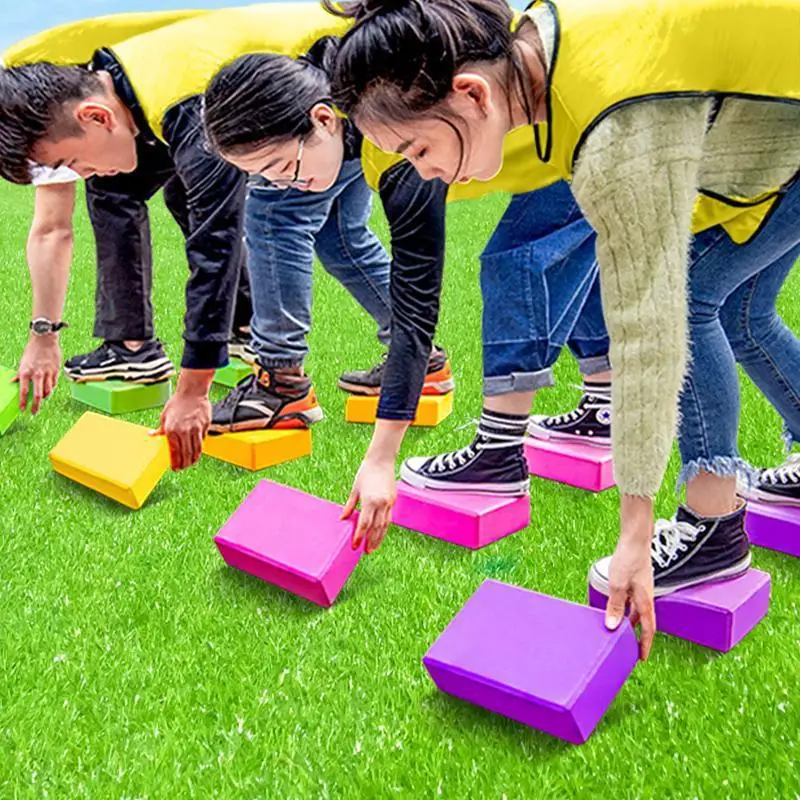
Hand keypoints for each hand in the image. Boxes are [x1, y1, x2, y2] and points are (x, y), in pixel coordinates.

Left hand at [15, 335, 61, 414]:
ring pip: (48, 392)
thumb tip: (14, 382)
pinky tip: (48, 388)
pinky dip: (50, 388)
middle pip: (38, 395)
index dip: (23, 402)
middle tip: (34, 412)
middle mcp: (37, 374)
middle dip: (36, 406)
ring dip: (45, 397)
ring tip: (42, 399)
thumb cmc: (32, 351)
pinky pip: (53, 385)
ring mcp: (47, 373)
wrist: (45, 340)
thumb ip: (20, 375)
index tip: (22, 409)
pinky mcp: (55, 372)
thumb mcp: (22, 363)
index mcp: (26, 372)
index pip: (24, 391)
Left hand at [152, 389, 210, 470]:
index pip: (174, 452)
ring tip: (191, 463)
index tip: (175, 468)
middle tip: (182, 468)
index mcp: (171, 430)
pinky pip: (202, 441)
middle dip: (184, 463)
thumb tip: (152, 435)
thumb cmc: (177, 402)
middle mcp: (183, 431)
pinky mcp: (204, 426)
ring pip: (196, 450)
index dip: (175, 462)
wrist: (192, 391)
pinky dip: (199, 449)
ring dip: (193, 459)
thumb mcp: (165, 416)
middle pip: (185, 453)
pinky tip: (197, 452)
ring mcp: (195, 429)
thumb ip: (160, 429)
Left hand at [342, 455, 396, 554]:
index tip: (355, 545)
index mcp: (370, 501)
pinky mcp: (393, 501)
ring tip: (373, 548)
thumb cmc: (366, 472)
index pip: (364, 524)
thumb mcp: (355, 489)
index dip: (360, 537)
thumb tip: (343, 518)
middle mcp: (381, 504)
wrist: (382, 460)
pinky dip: (384, 528)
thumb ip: (350, 506)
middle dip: (370, 541)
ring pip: (385, 526)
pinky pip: (389, 518)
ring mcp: (389, 503)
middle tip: (365, 552)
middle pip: (376, 528)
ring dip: (379, 538)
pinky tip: (380, 534)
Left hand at [605, 495, 655, 660]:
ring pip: (637, 611)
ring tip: (622, 632)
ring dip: (631, 622)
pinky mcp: (637, 582)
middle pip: (644, 622)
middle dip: (639, 636)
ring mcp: (642, 589)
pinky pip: (633, 601)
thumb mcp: (618, 585)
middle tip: (631, 648)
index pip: (648, 629)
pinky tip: (618, 609)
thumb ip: (615, 606)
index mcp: (645, 601)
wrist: (635, 540)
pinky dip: (627, 609)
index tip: (642, 658)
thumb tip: (612, 627)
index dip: (645, 644)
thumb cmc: (628, 560)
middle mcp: (646, 597)